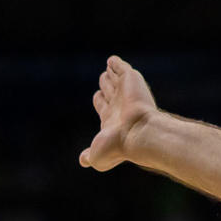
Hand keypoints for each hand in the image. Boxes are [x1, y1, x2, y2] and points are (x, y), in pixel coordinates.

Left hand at [79, 55, 158, 171]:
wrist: (136, 133)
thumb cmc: (118, 147)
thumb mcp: (97, 156)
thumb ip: (89, 156)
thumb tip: (83, 160)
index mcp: (111, 121)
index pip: (104, 107)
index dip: (100, 101)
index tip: (98, 96)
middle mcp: (118, 106)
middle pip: (110, 92)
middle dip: (106, 86)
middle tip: (103, 79)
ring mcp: (124, 92)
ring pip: (114, 80)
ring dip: (109, 74)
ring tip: (107, 69)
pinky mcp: (131, 80)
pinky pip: (121, 68)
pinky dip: (116, 64)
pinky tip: (111, 60)